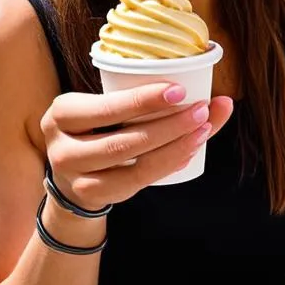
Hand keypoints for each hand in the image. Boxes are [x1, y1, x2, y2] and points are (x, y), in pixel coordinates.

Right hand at [41, 82, 232, 210]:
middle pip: (122, 139)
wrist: (72, 177)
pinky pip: (136, 181)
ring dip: (173, 146)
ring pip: (131, 163)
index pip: (105, 107)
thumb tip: (223, 100)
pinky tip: (188, 153)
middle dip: (168, 125)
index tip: (179, 90)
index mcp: (62, 112)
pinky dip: (166, 165)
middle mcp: (62, 146)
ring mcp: (75, 176)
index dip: (142, 101)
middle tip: (201, 112)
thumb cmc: (100, 132)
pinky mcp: (92, 194)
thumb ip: (155, 102)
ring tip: (202, 130)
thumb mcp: (110, 111)